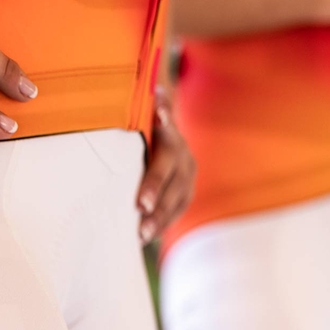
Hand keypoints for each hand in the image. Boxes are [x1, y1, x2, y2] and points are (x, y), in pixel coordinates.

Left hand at [136, 88, 196, 243]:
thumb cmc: (145, 136)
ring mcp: (187, 178)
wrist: (166, 144)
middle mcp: (184, 156)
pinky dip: (161, 225)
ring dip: (160, 217)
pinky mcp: (185, 195)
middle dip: (157, 190)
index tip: (157, 122)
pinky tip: (144, 238)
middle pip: (172, 174)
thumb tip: (157, 91)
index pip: (167, 132)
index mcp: (171, 136)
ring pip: (177, 199)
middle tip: (142, 207)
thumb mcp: (145, 120)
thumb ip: (152, 111)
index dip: (164, 128)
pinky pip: (175, 212)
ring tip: (142, 234)